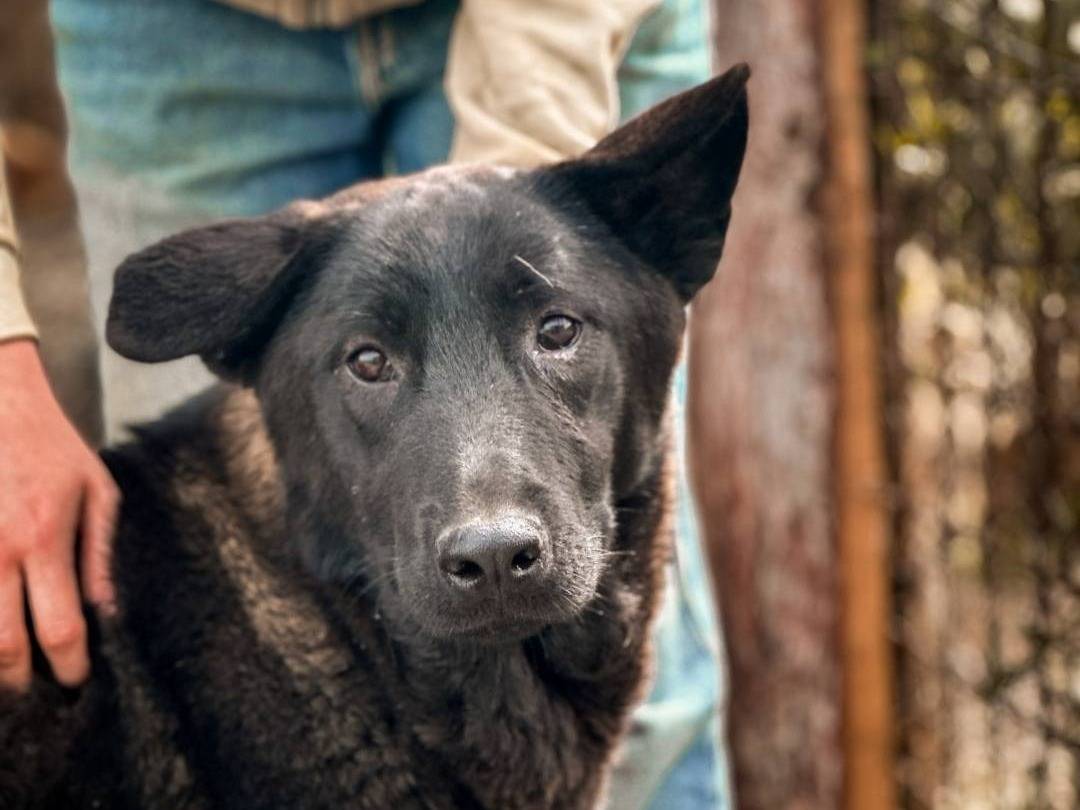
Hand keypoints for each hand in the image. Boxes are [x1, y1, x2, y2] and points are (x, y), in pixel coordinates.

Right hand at [0, 338, 118, 691]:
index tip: (77, 679)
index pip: (59, 628)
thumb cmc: (52, 446)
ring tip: (8, 671)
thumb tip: (104, 610)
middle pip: (2, 647)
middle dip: (19, 682)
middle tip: (34, 690)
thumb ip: (99, 554)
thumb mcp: (96, 491)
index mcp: (44, 541)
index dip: (69, 666)